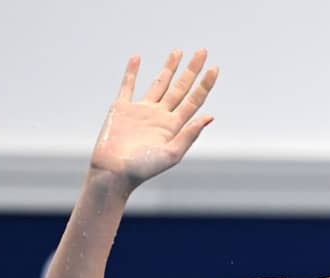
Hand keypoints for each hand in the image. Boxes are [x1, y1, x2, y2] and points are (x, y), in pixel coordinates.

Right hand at [90, 49, 217, 189]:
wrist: (114, 173)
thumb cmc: (143, 169)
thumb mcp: (172, 154)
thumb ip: (190, 134)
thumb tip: (210, 116)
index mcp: (174, 126)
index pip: (194, 100)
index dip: (205, 84)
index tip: (215, 68)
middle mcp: (160, 116)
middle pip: (180, 87)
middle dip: (192, 70)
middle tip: (202, 51)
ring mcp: (141, 111)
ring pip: (158, 83)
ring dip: (168, 67)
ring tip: (178, 52)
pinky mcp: (121, 109)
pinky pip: (128, 86)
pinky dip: (131, 72)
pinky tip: (137, 58)